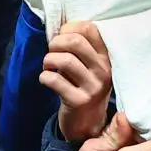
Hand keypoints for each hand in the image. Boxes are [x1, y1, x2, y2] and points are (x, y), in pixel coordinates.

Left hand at [40, 21, 112, 141]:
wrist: (88, 122)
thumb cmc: (83, 85)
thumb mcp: (90, 65)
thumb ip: (81, 47)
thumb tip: (63, 28)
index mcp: (107, 57)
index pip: (89, 29)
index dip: (69, 28)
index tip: (62, 37)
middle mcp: (103, 70)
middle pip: (75, 41)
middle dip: (56, 43)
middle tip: (51, 51)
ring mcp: (93, 87)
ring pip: (64, 60)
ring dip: (48, 60)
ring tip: (48, 66)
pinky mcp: (79, 101)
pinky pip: (54, 80)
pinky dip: (44, 77)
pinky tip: (46, 79)